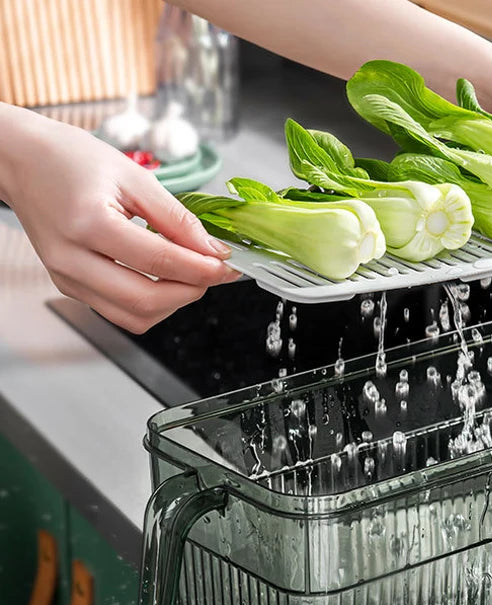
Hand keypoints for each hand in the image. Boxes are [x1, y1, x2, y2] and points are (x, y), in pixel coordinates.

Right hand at [0, 106, 236, 332]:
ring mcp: (68, 279)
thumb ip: (177, 218)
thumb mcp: (134, 177)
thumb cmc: (70, 159)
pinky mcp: (70, 287)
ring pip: (136, 316)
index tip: (228, 263)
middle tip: (214, 272)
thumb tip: (213, 249)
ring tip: (190, 275)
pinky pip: (121, 312)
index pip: (159, 262)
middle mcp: (72, 259)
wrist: (22, 162)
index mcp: (88, 224)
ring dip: (173, 303)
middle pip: (147, 301)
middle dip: (192, 291)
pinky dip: (152, 303)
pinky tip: (164, 279)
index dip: (202, 268)